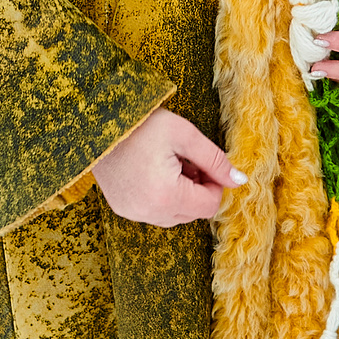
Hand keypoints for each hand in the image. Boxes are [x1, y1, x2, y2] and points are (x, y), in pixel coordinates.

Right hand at [92, 107, 242, 226]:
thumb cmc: (143, 124)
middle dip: (198, 189)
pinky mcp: (123, 209)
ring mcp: (133, 213)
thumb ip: (215, 160)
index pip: (209, 205)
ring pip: (174, 215)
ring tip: (170, 164)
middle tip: (187, 160)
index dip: (215, 184)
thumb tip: (240, 180)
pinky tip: (155, 172)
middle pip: (193, 213)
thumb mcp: (185, 135)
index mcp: (166, 196)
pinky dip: (163, 198)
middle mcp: (148, 212)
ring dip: (181, 195)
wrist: (98, 122)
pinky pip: (155, 212)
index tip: (206, 163)